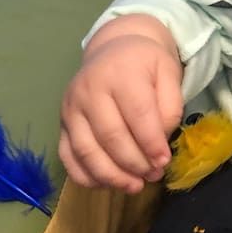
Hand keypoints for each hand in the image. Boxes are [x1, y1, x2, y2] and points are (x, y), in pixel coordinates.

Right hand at [59, 24, 182, 193]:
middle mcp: (90, 90)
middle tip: (153, 175)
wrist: (115, 46)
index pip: (137, 114)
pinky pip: (68, 157)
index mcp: (121, 73)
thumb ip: (170, 104)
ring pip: (87, 151)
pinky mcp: (61, 123)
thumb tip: (160, 141)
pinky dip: (87, 175)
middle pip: (111, 136)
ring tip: (134, 186)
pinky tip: (108, 183)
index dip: (151, 143)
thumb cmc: (146, 62)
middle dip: (134, 163)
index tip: (164, 161)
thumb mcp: (168, 72)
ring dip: (111, 175)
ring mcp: (71, 108)